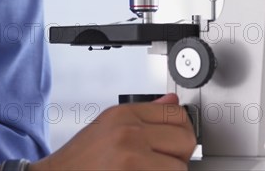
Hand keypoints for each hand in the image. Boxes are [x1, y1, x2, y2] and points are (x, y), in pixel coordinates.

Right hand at [29, 93, 195, 170]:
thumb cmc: (79, 159)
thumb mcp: (108, 126)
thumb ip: (143, 115)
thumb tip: (171, 101)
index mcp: (123, 115)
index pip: (175, 113)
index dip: (181, 130)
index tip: (177, 141)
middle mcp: (129, 133)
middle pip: (185, 140)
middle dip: (179, 155)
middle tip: (163, 162)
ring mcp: (132, 159)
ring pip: (179, 168)